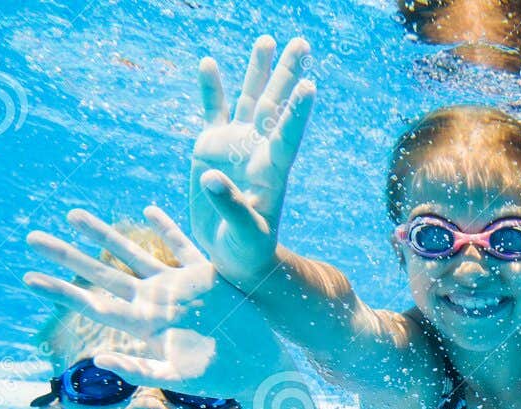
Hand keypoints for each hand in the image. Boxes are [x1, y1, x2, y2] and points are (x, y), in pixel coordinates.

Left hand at [24, 206, 273, 389]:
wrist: (261, 365)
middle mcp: (154, 302)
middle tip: (31, 239)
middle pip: (101, 274)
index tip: (28, 278)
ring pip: (132, 254)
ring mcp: (178, 287)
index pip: (92, 304)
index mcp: (144, 324)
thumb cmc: (221, 378)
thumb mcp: (179, 377)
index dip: (60, 291)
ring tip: (72, 216)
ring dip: (103, 235)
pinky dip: (167, 227)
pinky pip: (182, 246)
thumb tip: (98, 361)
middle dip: (67, 256)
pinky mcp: (205, 276)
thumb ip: (140, 369)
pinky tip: (149, 209)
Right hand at [190, 35, 314, 285]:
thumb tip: (211, 177)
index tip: (310, 86)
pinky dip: (211, 89)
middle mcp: (258, 150)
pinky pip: (213, 112)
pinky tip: (209, 63)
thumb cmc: (248, 250)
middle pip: (276, 105)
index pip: (287, 135)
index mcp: (272, 170)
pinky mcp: (211, 148)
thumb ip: (230, 205)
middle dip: (287, 74)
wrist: (234, 256)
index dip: (297, 112)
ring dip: (258, 71)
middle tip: (302, 43)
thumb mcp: (244, 233)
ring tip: (268, 40)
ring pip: (250, 100)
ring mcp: (236, 146)